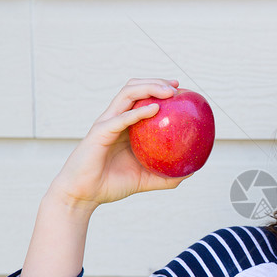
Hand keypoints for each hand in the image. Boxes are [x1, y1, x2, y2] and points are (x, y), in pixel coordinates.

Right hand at [48, 78, 190, 211]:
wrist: (83, 195)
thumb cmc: (112, 185)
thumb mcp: (146, 180)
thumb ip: (167, 176)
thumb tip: (192, 170)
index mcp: (125, 126)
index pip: (142, 98)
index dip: (160, 89)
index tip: (180, 90)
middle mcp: (115, 119)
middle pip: (134, 89)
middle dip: (155, 81)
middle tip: (176, 86)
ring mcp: (106, 123)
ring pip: (127, 94)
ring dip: (149, 88)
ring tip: (169, 91)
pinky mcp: (99, 133)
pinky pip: (120, 119)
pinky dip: (137, 112)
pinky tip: (155, 109)